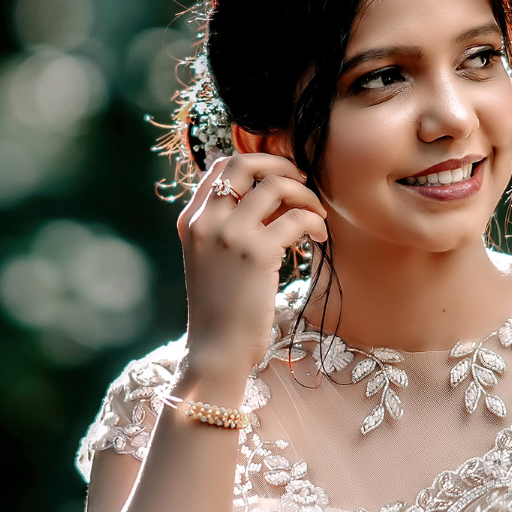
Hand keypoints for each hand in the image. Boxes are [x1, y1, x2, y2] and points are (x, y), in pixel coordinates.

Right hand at [177, 154, 327, 375]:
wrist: (217, 349)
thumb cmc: (221, 308)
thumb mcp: (210, 259)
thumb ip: (226, 226)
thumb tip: (267, 196)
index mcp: (191, 220)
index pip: (221, 167)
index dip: (257, 164)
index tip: (280, 178)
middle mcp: (206, 221)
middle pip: (244, 162)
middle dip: (281, 164)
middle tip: (303, 183)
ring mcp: (230, 235)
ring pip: (276, 184)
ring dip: (306, 195)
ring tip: (317, 216)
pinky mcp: (257, 253)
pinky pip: (297, 218)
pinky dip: (315, 222)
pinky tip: (319, 237)